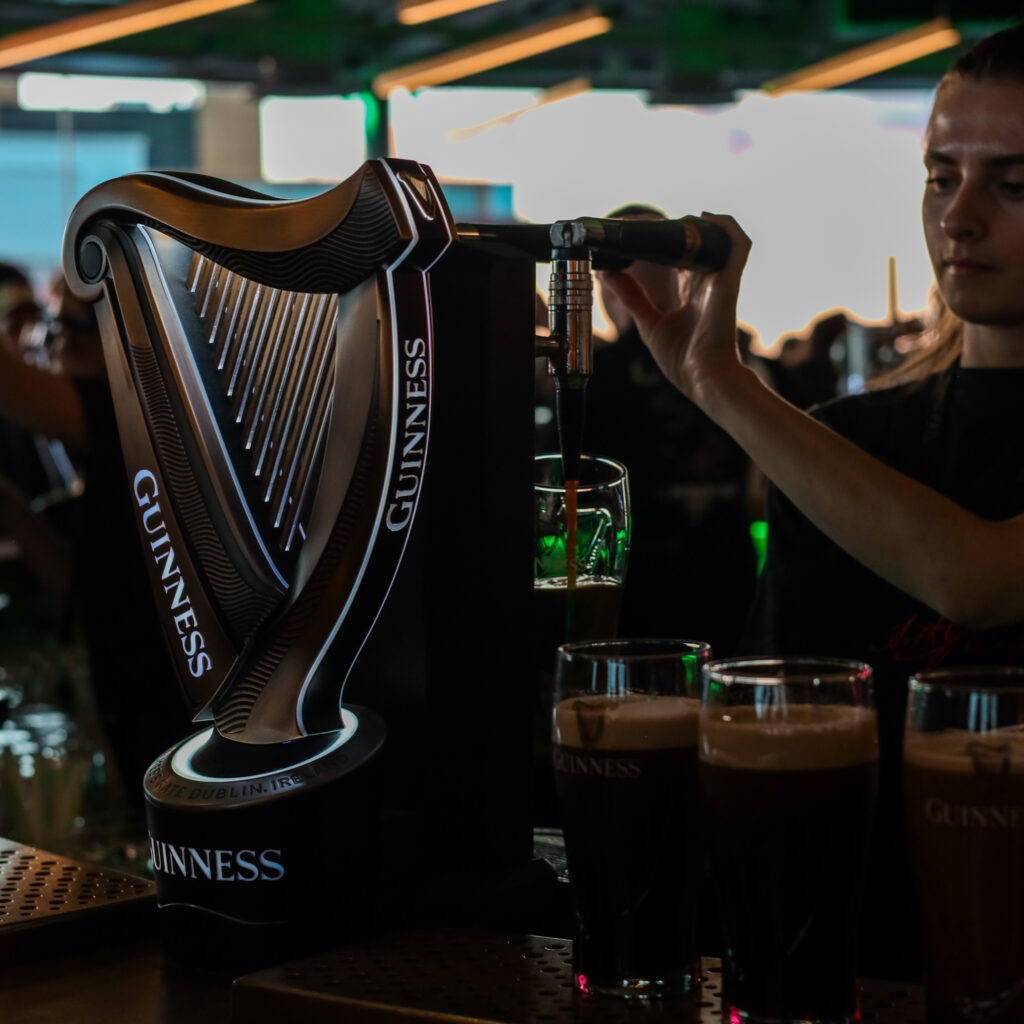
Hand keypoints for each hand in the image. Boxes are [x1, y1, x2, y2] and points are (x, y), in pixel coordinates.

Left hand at [597, 213, 750, 405]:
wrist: (703, 378)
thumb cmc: (682, 359)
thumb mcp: (648, 322)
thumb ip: (631, 297)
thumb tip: (607, 273)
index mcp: (692, 293)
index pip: (682, 258)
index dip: (667, 243)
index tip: (642, 234)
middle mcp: (708, 283)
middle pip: (698, 245)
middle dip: (679, 229)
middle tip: (650, 222)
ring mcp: (720, 281)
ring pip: (720, 239)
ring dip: (703, 223)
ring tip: (680, 219)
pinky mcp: (729, 282)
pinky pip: (738, 245)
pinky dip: (727, 226)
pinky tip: (706, 216)